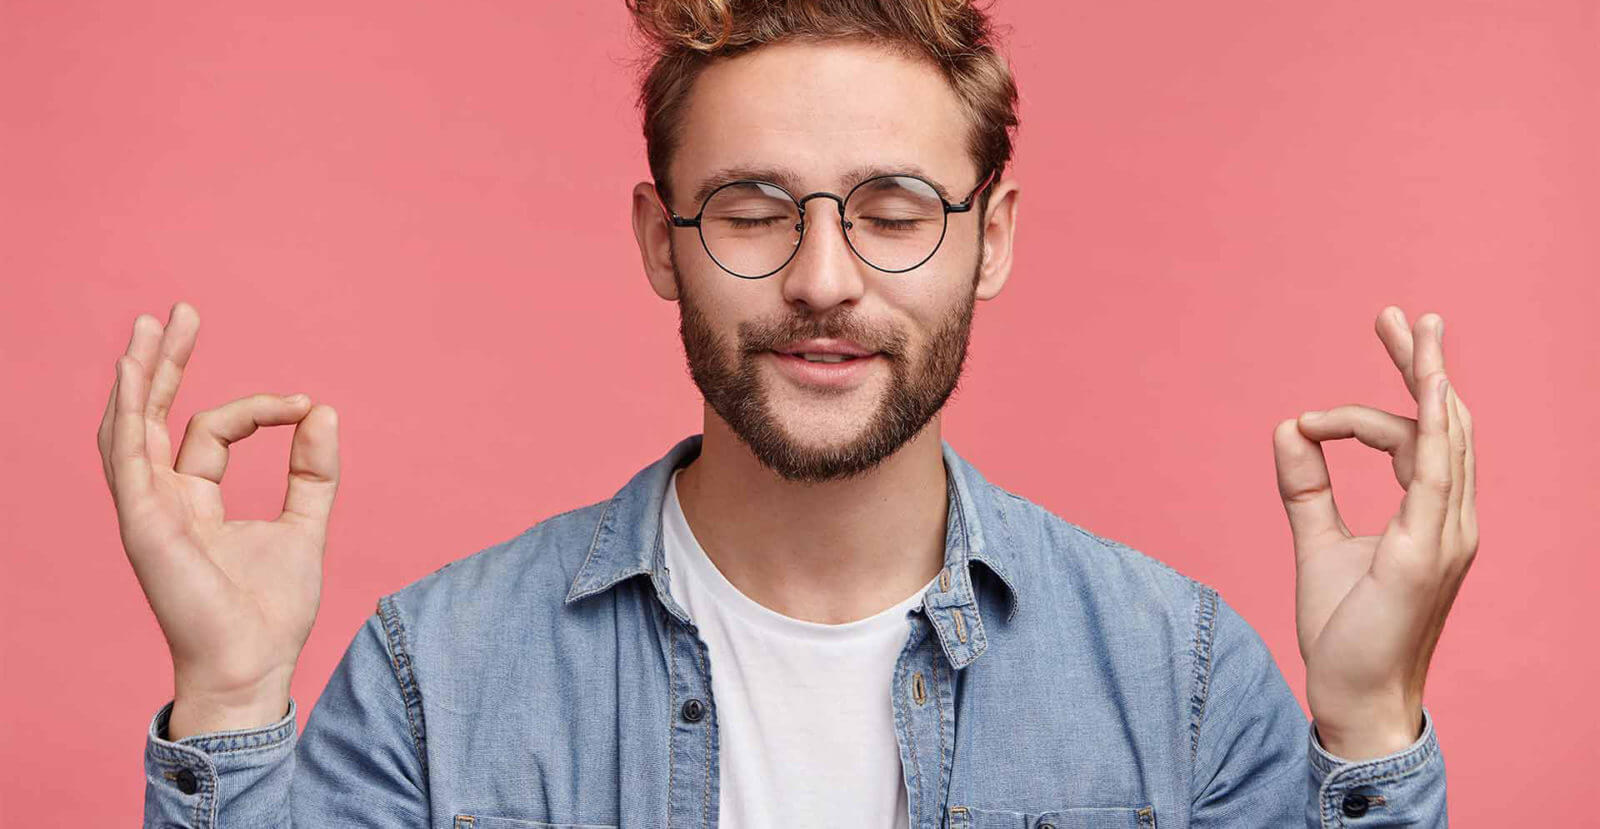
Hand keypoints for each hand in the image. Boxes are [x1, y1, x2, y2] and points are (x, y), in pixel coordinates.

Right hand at [96, 302, 339, 738]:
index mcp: (195, 500)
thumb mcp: (305, 525)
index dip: (260, 409)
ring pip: (130, 427)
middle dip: (167, 362)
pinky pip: (127, 457)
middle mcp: (163, 500)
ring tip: (149, 325)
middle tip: (180, 311)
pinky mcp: (143, 522)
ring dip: (138, 375)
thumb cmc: (272, 611)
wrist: (255, 665)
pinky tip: (137, 372)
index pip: (214, 431)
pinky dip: (131, 411)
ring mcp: (147, 511)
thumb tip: (326, 408)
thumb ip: (314, 470)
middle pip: (155, 415)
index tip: (305, 404)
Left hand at [1272, 306, 1477, 760]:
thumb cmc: (1344, 630)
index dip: (1370, 408)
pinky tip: (1428, 386)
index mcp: (1427, 516)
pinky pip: (1435, 474)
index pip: (1415, 437)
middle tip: (1398, 315)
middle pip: (1443, 422)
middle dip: (1420, 364)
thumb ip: (1305, 486)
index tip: (1307, 421)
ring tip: (1414, 328)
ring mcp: (1446, 534)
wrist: (1352, 696)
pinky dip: (1431, 427)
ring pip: (1446, 437)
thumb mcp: (1316, 543)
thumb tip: (1287, 428)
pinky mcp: (1427, 551)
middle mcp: (1448, 518)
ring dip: (1430, 378)